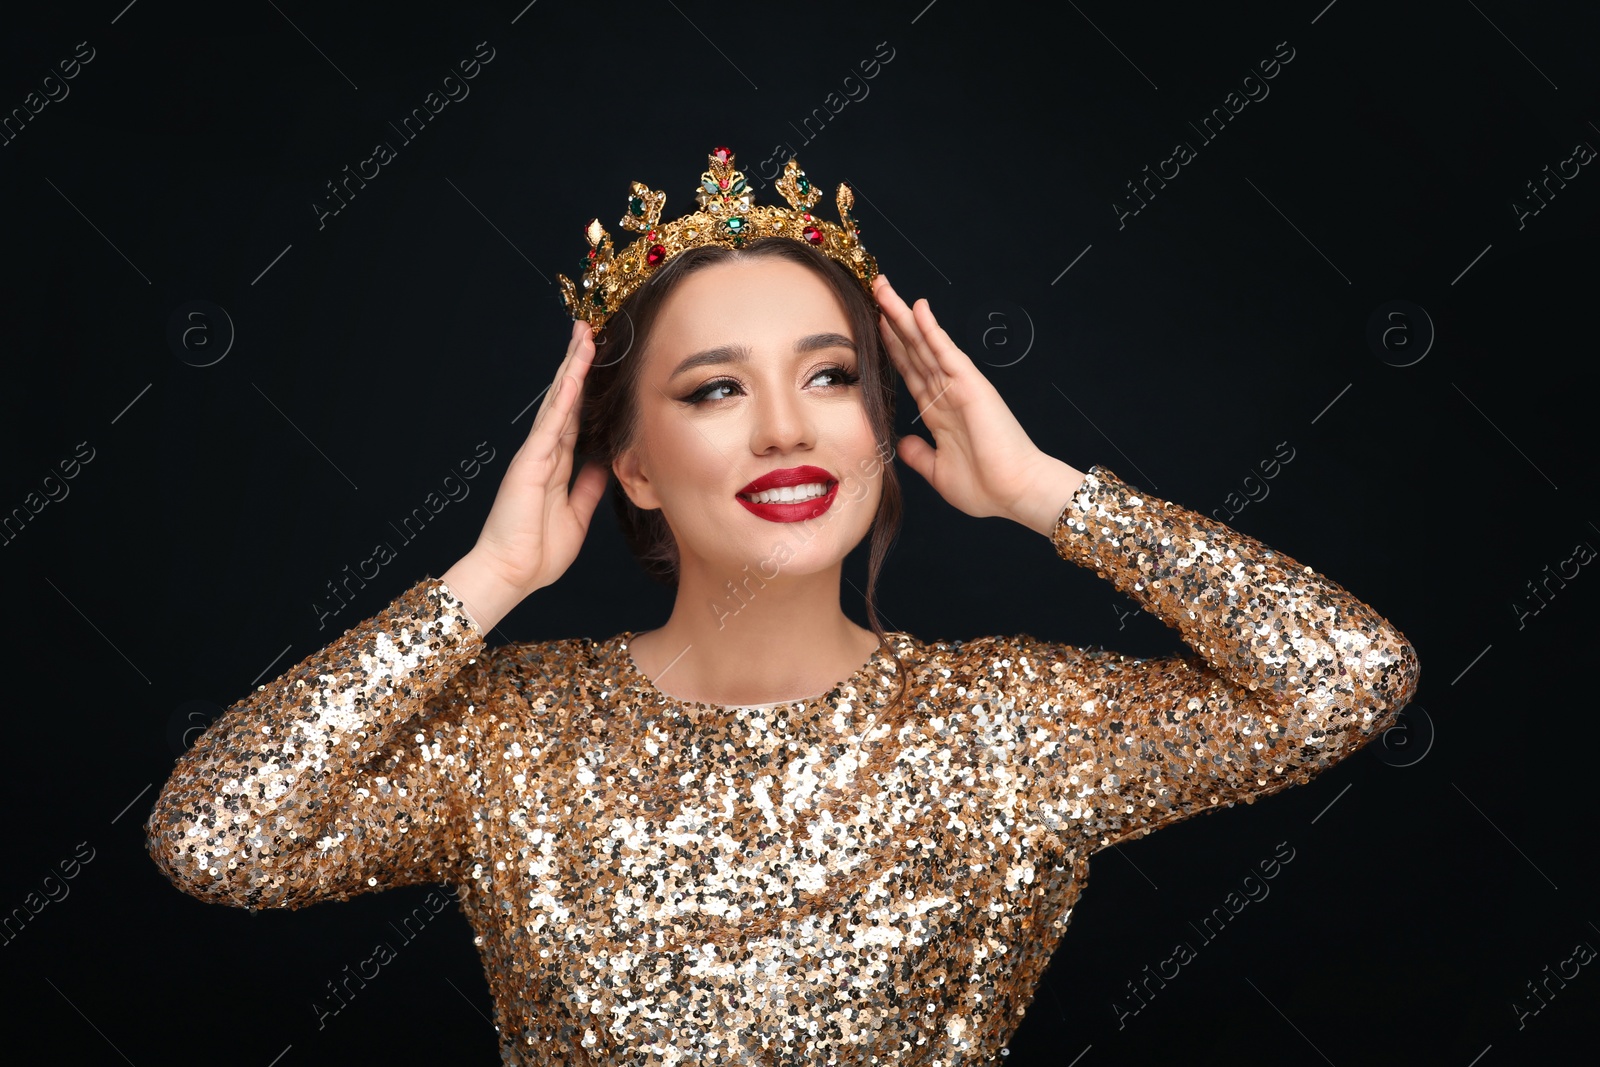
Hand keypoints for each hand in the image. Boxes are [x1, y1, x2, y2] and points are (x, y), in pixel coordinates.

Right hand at [444, 320, 608, 628]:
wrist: (510, 575)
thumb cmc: (536, 553)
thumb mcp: (576, 515)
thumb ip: (588, 488)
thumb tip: (604, 464)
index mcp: (555, 466)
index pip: (576, 418)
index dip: (587, 390)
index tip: (598, 362)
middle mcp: (544, 454)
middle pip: (565, 400)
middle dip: (577, 365)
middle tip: (589, 330)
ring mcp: (535, 455)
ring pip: (557, 402)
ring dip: (571, 369)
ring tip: (584, 336)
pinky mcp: (529, 463)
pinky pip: (550, 425)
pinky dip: (563, 399)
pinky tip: (574, 375)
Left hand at [873, 275, 1081, 530]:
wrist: (1015, 493)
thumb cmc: (986, 488)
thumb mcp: (938, 471)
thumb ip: (919, 454)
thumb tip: (901, 441)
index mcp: (940, 411)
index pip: (910, 370)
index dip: (891, 347)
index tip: (873, 324)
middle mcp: (947, 393)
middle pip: (913, 349)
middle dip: (892, 320)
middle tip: (875, 289)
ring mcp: (959, 386)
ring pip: (925, 343)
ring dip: (903, 316)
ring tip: (884, 288)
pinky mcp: (971, 385)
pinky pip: (946, 352)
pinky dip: (931, 329)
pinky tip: (917, 308)